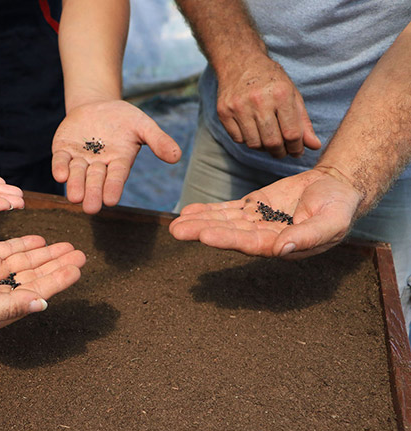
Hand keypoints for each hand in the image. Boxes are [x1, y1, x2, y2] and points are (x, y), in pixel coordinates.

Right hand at [0, 235, 85, 330]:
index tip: (77, 269)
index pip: (37, 292)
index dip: (59, 281)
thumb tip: (43, 304)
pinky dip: (25, 244)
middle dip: (58, 265)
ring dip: (47, 254)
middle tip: (81, 253)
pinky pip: (9, 250)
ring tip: (67, 245)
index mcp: (1, 310)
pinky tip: (42, 240)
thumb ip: (14, 306)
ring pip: (26, 262)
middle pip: (36, 276)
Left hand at [52, 100, 180, 213]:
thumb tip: (177, 156)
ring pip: (77, 174)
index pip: (116, 177)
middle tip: (91, 208)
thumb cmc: (124, 119)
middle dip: (93, 193)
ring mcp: (80, 159)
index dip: (113, 188)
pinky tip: (59, 176)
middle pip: (95, 181)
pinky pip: (61, 161)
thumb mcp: (143, 125)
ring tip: (74, 198)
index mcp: (119, 162)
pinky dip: (60, 168)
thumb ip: (158, 140)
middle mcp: (98, 165)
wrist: (97, 106)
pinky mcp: (63, 151)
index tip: (111, 200)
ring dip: (75, 185)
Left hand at [169, 168, 362, 258]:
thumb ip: (307, 236)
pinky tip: (188, 211)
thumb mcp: (331, 221)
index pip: (250, 244)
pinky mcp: (253, 207)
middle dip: (203, 232)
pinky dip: (209, 210)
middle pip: (230, 234)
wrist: (337, 187)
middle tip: (177, 231)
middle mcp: (264, 237)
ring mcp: (256, 222)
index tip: (205, 235)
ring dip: (200, 222)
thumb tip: (281, 250)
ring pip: (224, 222)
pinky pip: (227, 209)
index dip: (227, 239)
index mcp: (282, 246)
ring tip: (175, 224)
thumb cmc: (339, 207)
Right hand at [216, 55, 320, 157]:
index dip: (296, 148)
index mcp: (281, 94)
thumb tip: (314, 146)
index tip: (297, 151)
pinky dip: (247, 139)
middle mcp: (259, 100)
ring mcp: (238, 107)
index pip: (291, 133)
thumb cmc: (271, 80)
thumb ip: (303, 122)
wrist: (240, 62)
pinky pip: (238, 139)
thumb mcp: (292, 95)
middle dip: (280, 152)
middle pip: (272, 142)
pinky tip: (253, 131)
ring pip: (254, 144)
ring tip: (268, 140)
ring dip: (263, 147)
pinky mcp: (224, 112)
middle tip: (283, 151)